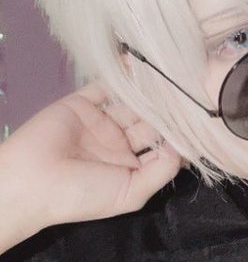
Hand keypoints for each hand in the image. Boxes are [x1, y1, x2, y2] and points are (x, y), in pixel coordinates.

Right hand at [0, 81, 184, 233]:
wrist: (32, 181)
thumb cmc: (81, 195)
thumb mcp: (130, 193)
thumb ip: (161, 171)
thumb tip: (185, 149)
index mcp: (129, 168)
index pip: (161, 147)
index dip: (178, 135)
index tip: (201, 120)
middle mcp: (117, 145)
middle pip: (150, 122)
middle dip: (167, 110)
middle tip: (191, 91)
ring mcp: (99, 123)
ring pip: (131, 102)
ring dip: (148, 92)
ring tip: (171, 77)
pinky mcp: (82, 104)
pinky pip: (104, 86)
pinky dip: (121, 75)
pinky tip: (140, 66)